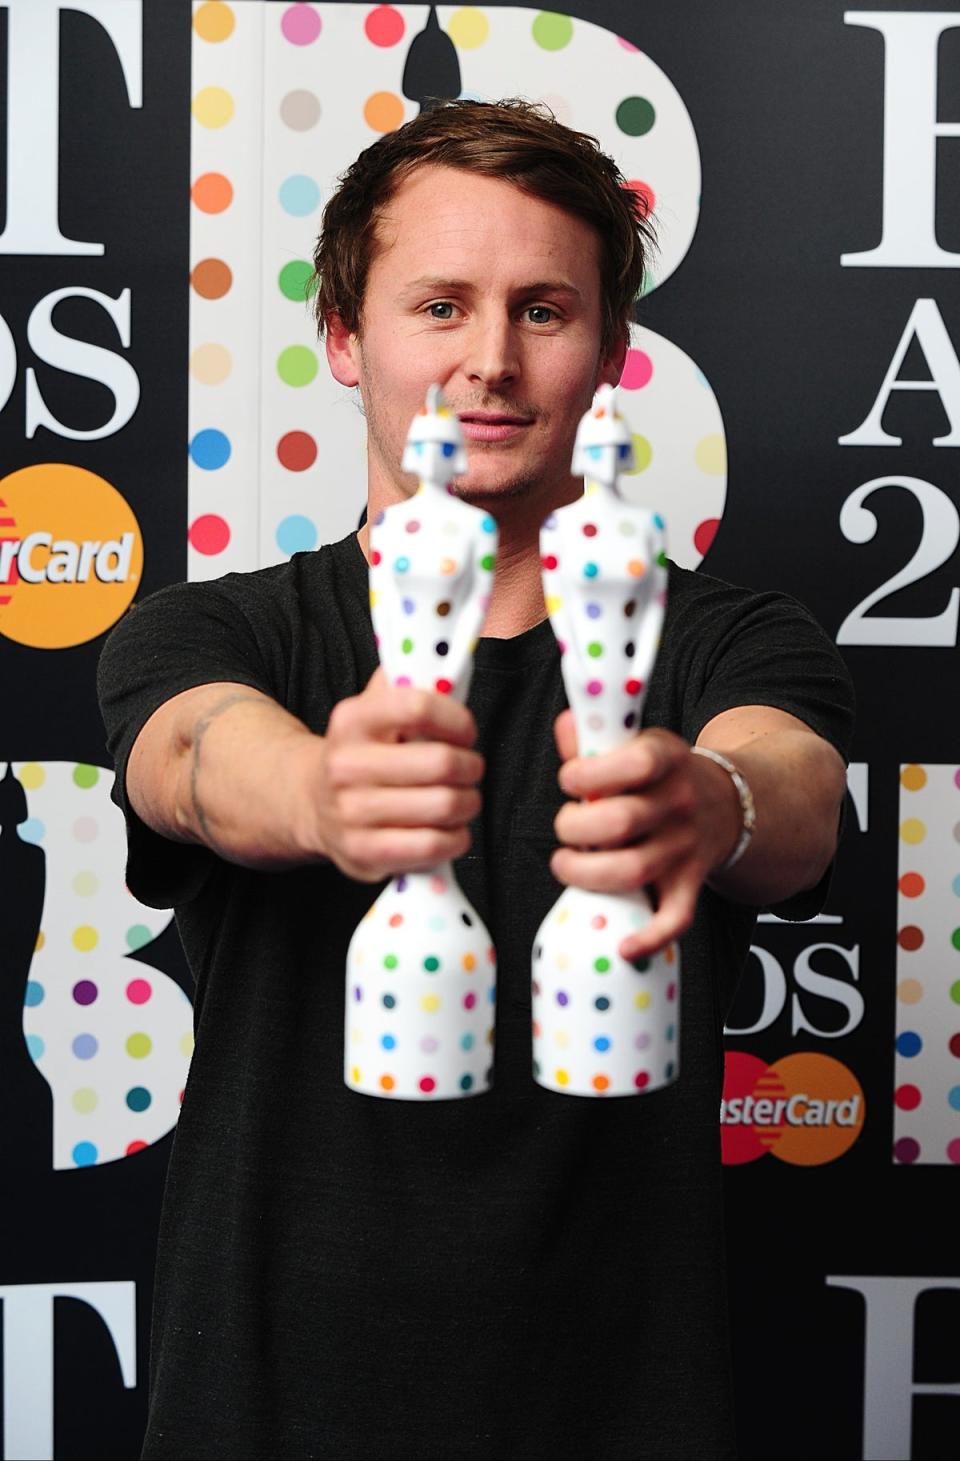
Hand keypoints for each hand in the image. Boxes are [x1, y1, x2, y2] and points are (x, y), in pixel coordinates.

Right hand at [308, 668, 483, 881]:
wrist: (313, 803)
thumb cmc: (365, 752)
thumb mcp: (375, 708)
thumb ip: (408, 680)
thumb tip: (447, 659)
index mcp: (351, 720)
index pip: (418, 706)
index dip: (457, 719)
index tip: (467, 731)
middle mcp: (345, 765)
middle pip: (440, 762)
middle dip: (471, 766)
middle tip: (470, 769)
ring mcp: (351, 813)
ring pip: (443, 806)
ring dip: (468, 803)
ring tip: (463, 799)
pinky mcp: (362, 853)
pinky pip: (431, 846)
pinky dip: (455, 839)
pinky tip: (452, 830)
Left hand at [550, 710, 739, 958]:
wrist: (726, 802)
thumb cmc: (660, 775)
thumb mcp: (638, 743)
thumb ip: (596, 738)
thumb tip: (566, 724)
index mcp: (667, 759)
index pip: (633, 763)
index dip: (588, 774)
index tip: (568, 780)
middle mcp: (681, 803)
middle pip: (621, 822)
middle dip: (575, 828)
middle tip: (565, 829)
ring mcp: (688, 847)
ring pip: (635, 870)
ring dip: (587, 874)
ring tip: (566, 866)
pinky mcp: (690, 883)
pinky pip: (676, 918)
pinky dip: (650, 938)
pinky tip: (623, 946)